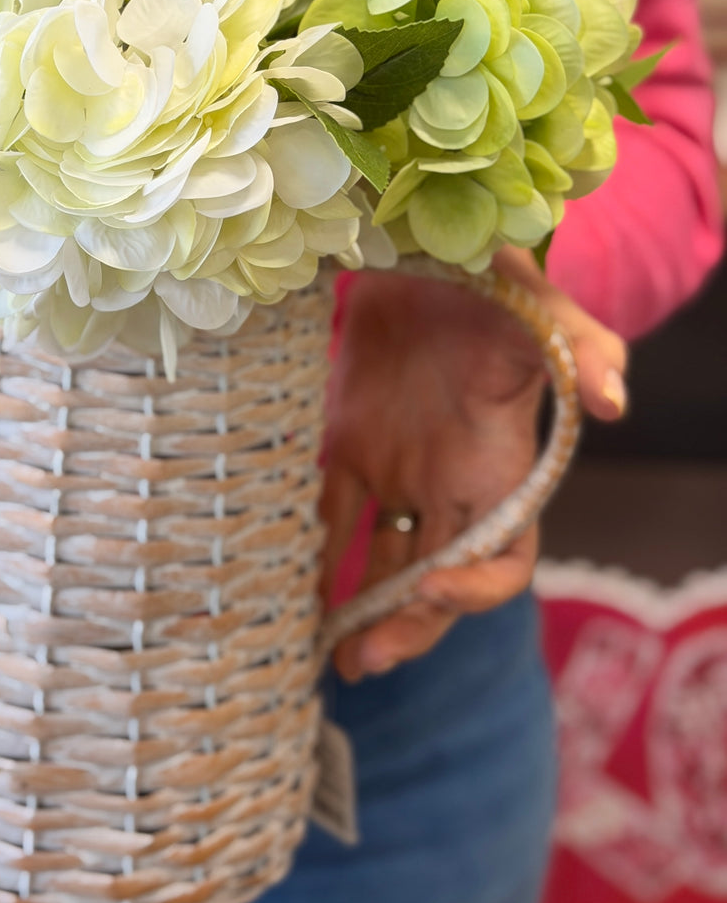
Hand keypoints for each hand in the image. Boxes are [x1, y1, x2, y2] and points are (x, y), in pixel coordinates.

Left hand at [322, 248, 626, 682]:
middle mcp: (450, 483)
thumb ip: (586, 350)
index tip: (428, 583)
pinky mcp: (347, 445)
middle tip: (365, 661)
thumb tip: (615, 402)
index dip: (475, 588)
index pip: (503, 559)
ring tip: (329, 651)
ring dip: (360, 610)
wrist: (417, 241)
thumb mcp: (544, 306)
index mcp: (501, 468)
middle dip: (409, 627)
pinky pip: (330, 514)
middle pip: (436, 581)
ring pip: (382, 561)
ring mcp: (398, 469)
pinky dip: (311, 552)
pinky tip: (286, 585)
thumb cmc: (493, 277)